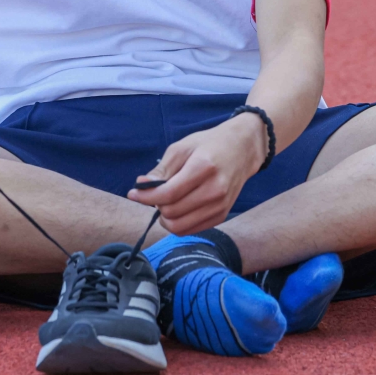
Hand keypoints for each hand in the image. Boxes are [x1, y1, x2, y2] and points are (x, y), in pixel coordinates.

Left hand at [127, 114, 267, 233]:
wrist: (242, 149)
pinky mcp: (222, 215)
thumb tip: (141, 186)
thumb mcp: (181, 148)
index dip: (146, 196)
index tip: (133, 193)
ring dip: (165, 217)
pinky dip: (178, 223)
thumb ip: (161, 170)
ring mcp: (220, 205)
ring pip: (180, 226)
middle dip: (155, 205)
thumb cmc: (209, 144)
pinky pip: (191, 229)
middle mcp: (215, 190)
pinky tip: (177, 208)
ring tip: (165, 202)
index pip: (169, 193)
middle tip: (154, 193)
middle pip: (172, 212)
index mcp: (204, 168)